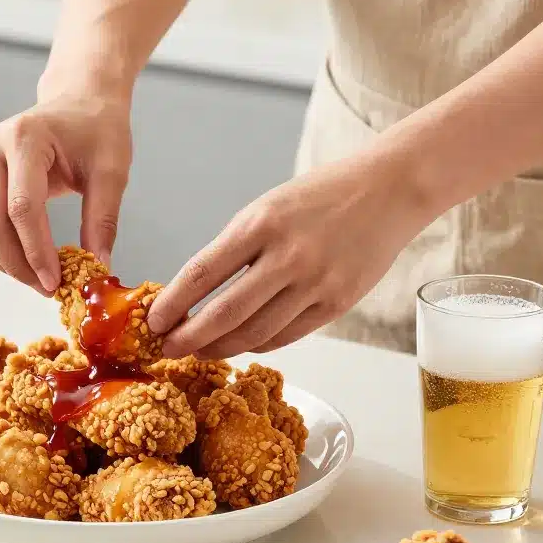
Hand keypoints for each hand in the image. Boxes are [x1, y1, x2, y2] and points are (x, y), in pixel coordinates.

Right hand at [0, 89, 132, 294]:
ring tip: (37, 278)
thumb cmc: (97, 129)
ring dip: (3, 261)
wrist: (80, 102)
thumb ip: (103, 218)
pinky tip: (24, 261)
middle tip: (47, 288)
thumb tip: (97, 265)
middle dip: (17, 263)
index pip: (22, 207)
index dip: (36, 251)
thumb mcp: (112, 171)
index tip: (56, 282)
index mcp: (25, 137)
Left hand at [148, 151, 430, 358]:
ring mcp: (316, 283)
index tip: (152, 321)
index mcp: (261, 224)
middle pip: (225, 312)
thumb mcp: (266, 209)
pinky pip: (286, 335)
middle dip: (190, 337)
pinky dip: (256, 344)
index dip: (172, 303)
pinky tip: (238, 344)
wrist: (390, 191)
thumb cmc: (320, 197)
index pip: (202, 272)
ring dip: (221, 347)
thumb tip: (193, 295)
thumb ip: (233, 249)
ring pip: (255, 333)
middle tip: (168, 349)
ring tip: (200, 351)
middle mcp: (288, 256)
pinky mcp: (337, 304)